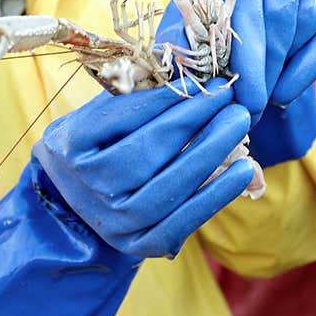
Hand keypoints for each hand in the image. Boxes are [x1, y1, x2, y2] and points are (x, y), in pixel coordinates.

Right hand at [0, 80, 252, 315]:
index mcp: (70, 146)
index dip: (164, 97)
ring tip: (239, 123)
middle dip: (191, 119)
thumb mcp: (102, 111)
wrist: (76, 198)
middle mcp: (87, 187)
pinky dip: (216, 195)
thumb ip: (136, 93)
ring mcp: (112, 221)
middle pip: (145, 153)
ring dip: (209, 153)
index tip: (198, 76)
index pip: (121, 117)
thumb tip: (189, 70)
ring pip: (166, 188)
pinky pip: (181, 222)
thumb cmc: (100, 141)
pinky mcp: (139, 245)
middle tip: (226, 94)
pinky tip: (245, 170)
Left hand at [157, 0, 315, 165]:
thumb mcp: (194, 45)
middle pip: (270, 17)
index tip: (233, 94)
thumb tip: (179, 61)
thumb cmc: (220, 49)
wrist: (258, 62)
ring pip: (293, 32)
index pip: (235, 3)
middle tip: (249, 109)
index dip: (236, 53)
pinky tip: (284, 89)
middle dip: (257, 71)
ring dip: (276, 75)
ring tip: (260, 99)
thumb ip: (183, 47)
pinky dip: (305, 74)